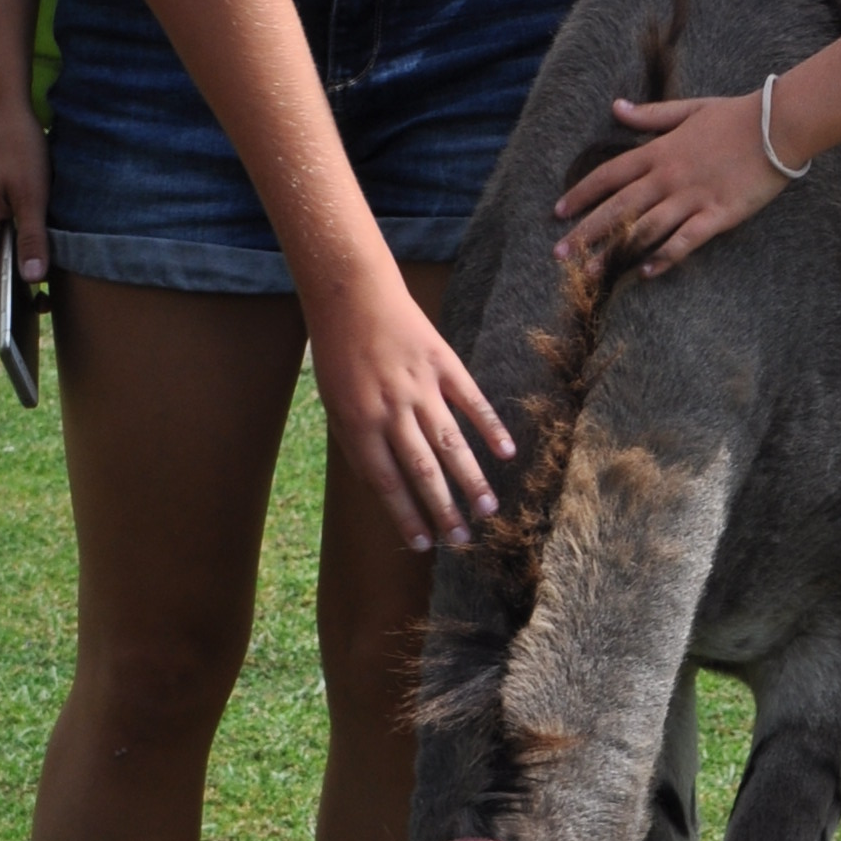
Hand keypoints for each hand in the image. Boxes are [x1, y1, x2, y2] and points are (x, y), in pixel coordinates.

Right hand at [0, 78, 50, 316]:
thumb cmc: (16, 141)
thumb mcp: (34, 190)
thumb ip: (33, 236)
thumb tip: (33, 279)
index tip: (10, 347)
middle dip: (8, 299)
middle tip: (38, 325)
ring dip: (9, 275)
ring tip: (40, 301)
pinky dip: (7, 253)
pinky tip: (29, 263)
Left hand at [300, 276, 515, 551]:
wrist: (352, 295)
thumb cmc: (339, 355)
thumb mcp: (335, 405)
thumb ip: (360, 445)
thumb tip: (386, 487)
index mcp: (359, 423)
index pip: (388, 482)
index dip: (407, 516)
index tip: (425, 544)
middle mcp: (391, 409)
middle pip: (423, 470)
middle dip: (443, 509)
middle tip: (463, 540)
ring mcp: (420, 386)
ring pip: (450, 442)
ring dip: (471, 479)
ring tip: (488, 509)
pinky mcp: (443, 363)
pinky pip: (471, 400)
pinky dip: (490, 426)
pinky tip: (506, 451)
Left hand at [555, 89, 788, 278]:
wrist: (778, 125)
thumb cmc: (734, 116)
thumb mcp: (688, 109)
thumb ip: (650, 115)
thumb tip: (615, 107)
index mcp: (659, 151)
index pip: (609, 175)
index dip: (581, 194)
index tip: (559, 212)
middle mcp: (669, 177)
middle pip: (618, 207)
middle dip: (585, 232)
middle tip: (559, 254)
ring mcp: (692, 197)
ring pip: (645, 228)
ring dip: (615, 251)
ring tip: (590, 273)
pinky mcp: (718, 215)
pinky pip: (685, 241)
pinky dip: (664, 257)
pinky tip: (646, 272)